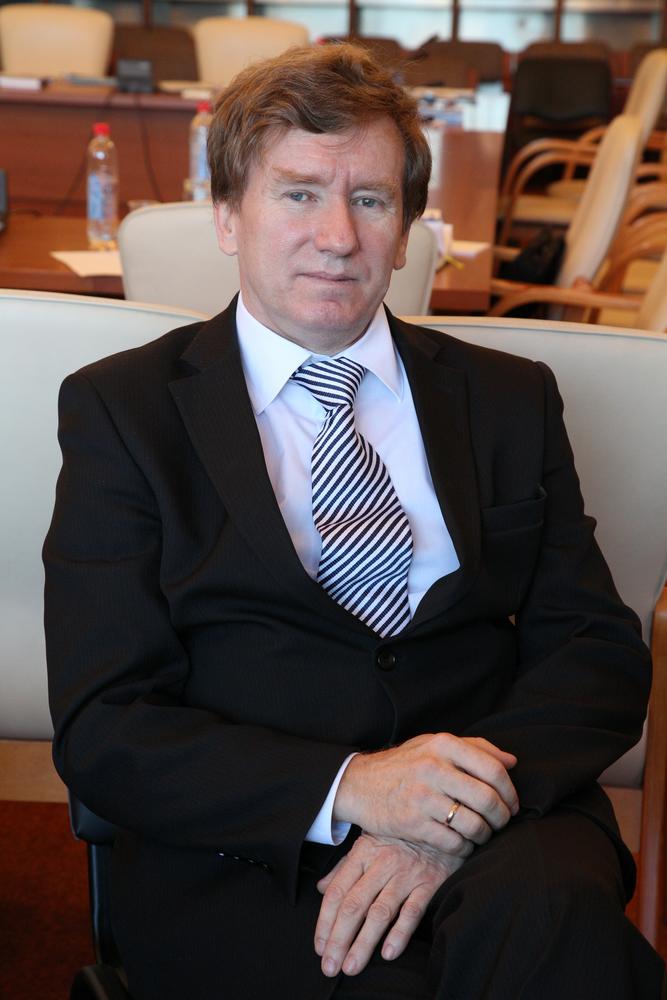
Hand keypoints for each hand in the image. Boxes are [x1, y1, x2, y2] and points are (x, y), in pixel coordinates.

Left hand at [314, 832, 459, 978]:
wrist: (439, 823)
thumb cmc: (400, 837)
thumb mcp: (368, 844)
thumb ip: (344, 868)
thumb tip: (321, 888)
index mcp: (362, 852)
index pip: (337, 891)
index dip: (325, 921)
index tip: (319, 946)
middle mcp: (382, 863)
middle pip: (354, 906)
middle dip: (339, 939)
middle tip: (330, 965)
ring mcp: (406, 874)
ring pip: (379, 913)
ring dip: (363, 943)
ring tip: (351, 966)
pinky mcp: (429, 884)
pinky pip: (412, 911)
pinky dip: (399, 933)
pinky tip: (388, 952)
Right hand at [333, 733, 518, 854]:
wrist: (359, 783)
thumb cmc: (404, 764)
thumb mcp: (434, 744)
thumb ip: (475, 748)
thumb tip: (512, 761)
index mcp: (443, 744)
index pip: (493, 770)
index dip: (510, 791)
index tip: (512, 803)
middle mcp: (433, 768)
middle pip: (487, 799)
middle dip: (502, 817)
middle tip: (501, 822)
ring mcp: (422, 797)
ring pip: (474, 825)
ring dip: (485, 835)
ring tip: (482, 833)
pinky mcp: (413, 823)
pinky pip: (454, 843)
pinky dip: (465, 847)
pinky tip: (462, 842)